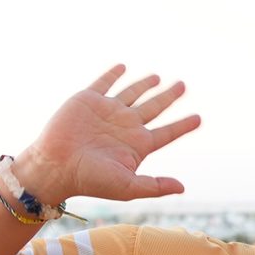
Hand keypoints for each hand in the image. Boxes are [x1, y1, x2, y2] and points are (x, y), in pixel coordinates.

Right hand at [10, 65, 200, 203]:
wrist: (55, 166)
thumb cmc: (90, 180)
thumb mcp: (127, 187)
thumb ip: (154, 186)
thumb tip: (182, 188)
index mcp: (137, 145)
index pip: (167, 133)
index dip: (183, 126)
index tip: (199, 118)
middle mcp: (125, 126)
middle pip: (154, 107)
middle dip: (169, 96)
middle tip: (182, 85)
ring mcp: (107, 111)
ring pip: (132, 93)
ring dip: (145, 84)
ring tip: (158, 77)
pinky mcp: (88, 100)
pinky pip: (104, 82)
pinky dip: (113, 74)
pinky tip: (123, 66)